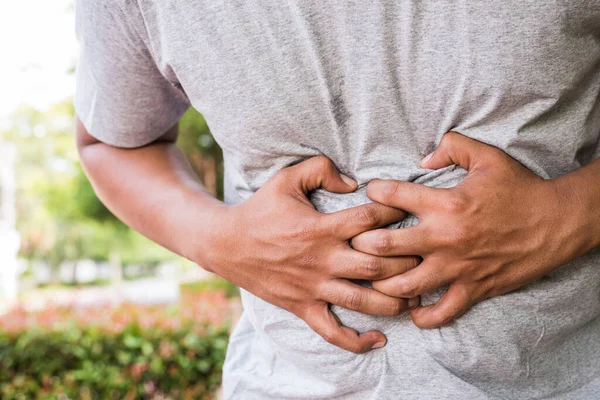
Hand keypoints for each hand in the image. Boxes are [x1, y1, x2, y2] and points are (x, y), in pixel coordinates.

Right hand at [198, 156, 419, 352]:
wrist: (227, 244)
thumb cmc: (260, 209)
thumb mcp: (286, 178)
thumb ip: (320, 169)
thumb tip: (353, 182)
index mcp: (320, 227)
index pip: (369, 219)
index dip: (395, 212)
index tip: (409, 209)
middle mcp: (321, 260)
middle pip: (375, 265)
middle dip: (405, 261)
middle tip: (422, 256)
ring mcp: (313, 287)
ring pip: (362, 301)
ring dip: (394, 301)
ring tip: (414, 296)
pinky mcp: (303, 307)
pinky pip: (332, 331)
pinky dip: (356, 341)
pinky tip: (379, 340)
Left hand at [352, 132, 579, 328]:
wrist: (556, 222)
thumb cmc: (519, 188)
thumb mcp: (487, 156)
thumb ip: (452, 145)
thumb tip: (422, 158)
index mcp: (445, 203)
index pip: (393, 196)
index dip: (374, 192)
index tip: (371, 192)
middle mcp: (445, 238)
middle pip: (385, 246)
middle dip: (362, 244)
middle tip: (356, 241)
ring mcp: (458, 267)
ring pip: (404, 284)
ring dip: (383, 282)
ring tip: (375, 276)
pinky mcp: (474, 288)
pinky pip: (442, 311)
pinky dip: (423, 316)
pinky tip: (412, 310)